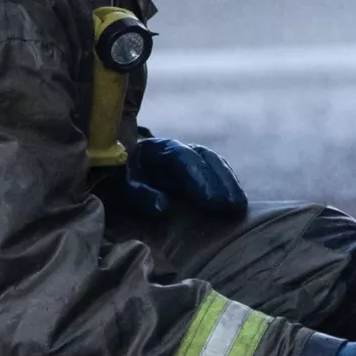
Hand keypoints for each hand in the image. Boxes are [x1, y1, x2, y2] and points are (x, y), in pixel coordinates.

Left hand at [129, 138, 247, 214]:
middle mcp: (176, 148)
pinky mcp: (197, 170)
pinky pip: (217, 173)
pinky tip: (237, 203)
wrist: (117, 178)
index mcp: (154, 149)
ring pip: (214, 163)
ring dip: (229, 183)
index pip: (180, 156)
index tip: (208, 199)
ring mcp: (189, 157)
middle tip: (230, 205)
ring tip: (239, 206)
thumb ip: (139, 195)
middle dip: (219, 181)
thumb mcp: (122, 190)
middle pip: (204, 157)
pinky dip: (228, 186)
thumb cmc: (118, 185)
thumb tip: (162, 206)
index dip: (197, 176)